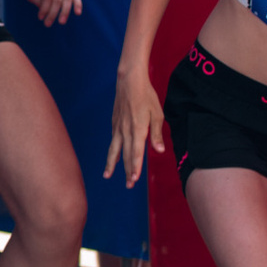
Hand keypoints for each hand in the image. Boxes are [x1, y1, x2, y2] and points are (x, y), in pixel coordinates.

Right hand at [103, 65, 165, 186]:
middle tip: (129, 185)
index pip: (136, 153)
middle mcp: (126, 131)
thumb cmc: (146, 96)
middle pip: (126, 155)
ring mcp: (118, 127)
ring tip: (108, 176)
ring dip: (112, 164)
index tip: (134, 180)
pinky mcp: (115, 123)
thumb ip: (157, 134)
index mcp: (138, 129)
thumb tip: (159, 151)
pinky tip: (114, 157)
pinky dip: (113, 151)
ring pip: (115, 150)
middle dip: (128, 171)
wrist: (129, 80)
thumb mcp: (157, 114)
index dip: (135, 167)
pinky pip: (113, 141)